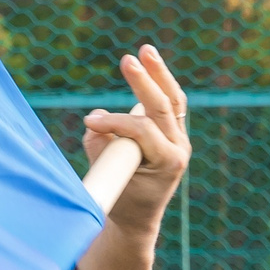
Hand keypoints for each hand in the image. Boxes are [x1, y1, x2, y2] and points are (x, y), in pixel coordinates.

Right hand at [78, 45, 190, 269]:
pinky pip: (170, 103)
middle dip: (143, 82)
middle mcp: (179, 149)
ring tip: (146, 50)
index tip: (89, 124)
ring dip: (158, 73)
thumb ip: (99, 146)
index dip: (115, 123)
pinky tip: (150, 64)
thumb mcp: (107, 177)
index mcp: (168, 163)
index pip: (142, 130)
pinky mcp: (174, 133)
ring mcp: (180, 139)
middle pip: (162, 107)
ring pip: (172, 100)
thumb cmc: (121, 201)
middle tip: (127, 60)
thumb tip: (96, 117)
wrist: (138, 218)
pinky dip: (160, 84)